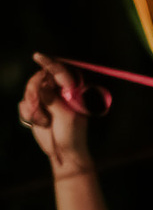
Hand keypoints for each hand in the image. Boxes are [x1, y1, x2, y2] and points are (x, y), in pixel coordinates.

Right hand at [18, 53, 92, 172]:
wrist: (64, 153)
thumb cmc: (72, 136)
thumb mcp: (66, 117)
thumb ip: (54, 100)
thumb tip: (43, 86)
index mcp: (71, 93)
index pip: (60, 72)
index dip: (49, 63)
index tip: (37, 56)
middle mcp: (58, 93)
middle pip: (39, 79)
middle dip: (35, 92)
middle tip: (39, 107)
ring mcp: (46, 100)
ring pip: (29, 91)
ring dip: (33, 107)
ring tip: (43, 120)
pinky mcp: (35, 108)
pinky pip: (24, 104)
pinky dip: (29, 113)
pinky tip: (39, 123)